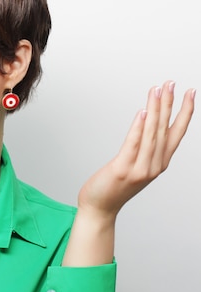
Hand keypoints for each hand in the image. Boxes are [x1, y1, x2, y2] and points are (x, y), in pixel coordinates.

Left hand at [79, 81, 194, 219]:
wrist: (100, 207)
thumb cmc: (114, 186)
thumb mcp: (136, 166)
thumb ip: (144, 149)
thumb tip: (147, 123)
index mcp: (159, 163)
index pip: (176, 133)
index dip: (185, 112)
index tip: (191, 93)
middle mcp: (154, 165)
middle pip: (165, 129)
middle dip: (170, 104)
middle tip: (172, 83)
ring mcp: (140, 169)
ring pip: (151, 133)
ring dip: (155, 109)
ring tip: (157, 90)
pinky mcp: (123, 170)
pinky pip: (133, 144)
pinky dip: (139, 127)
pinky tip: (142, 112)